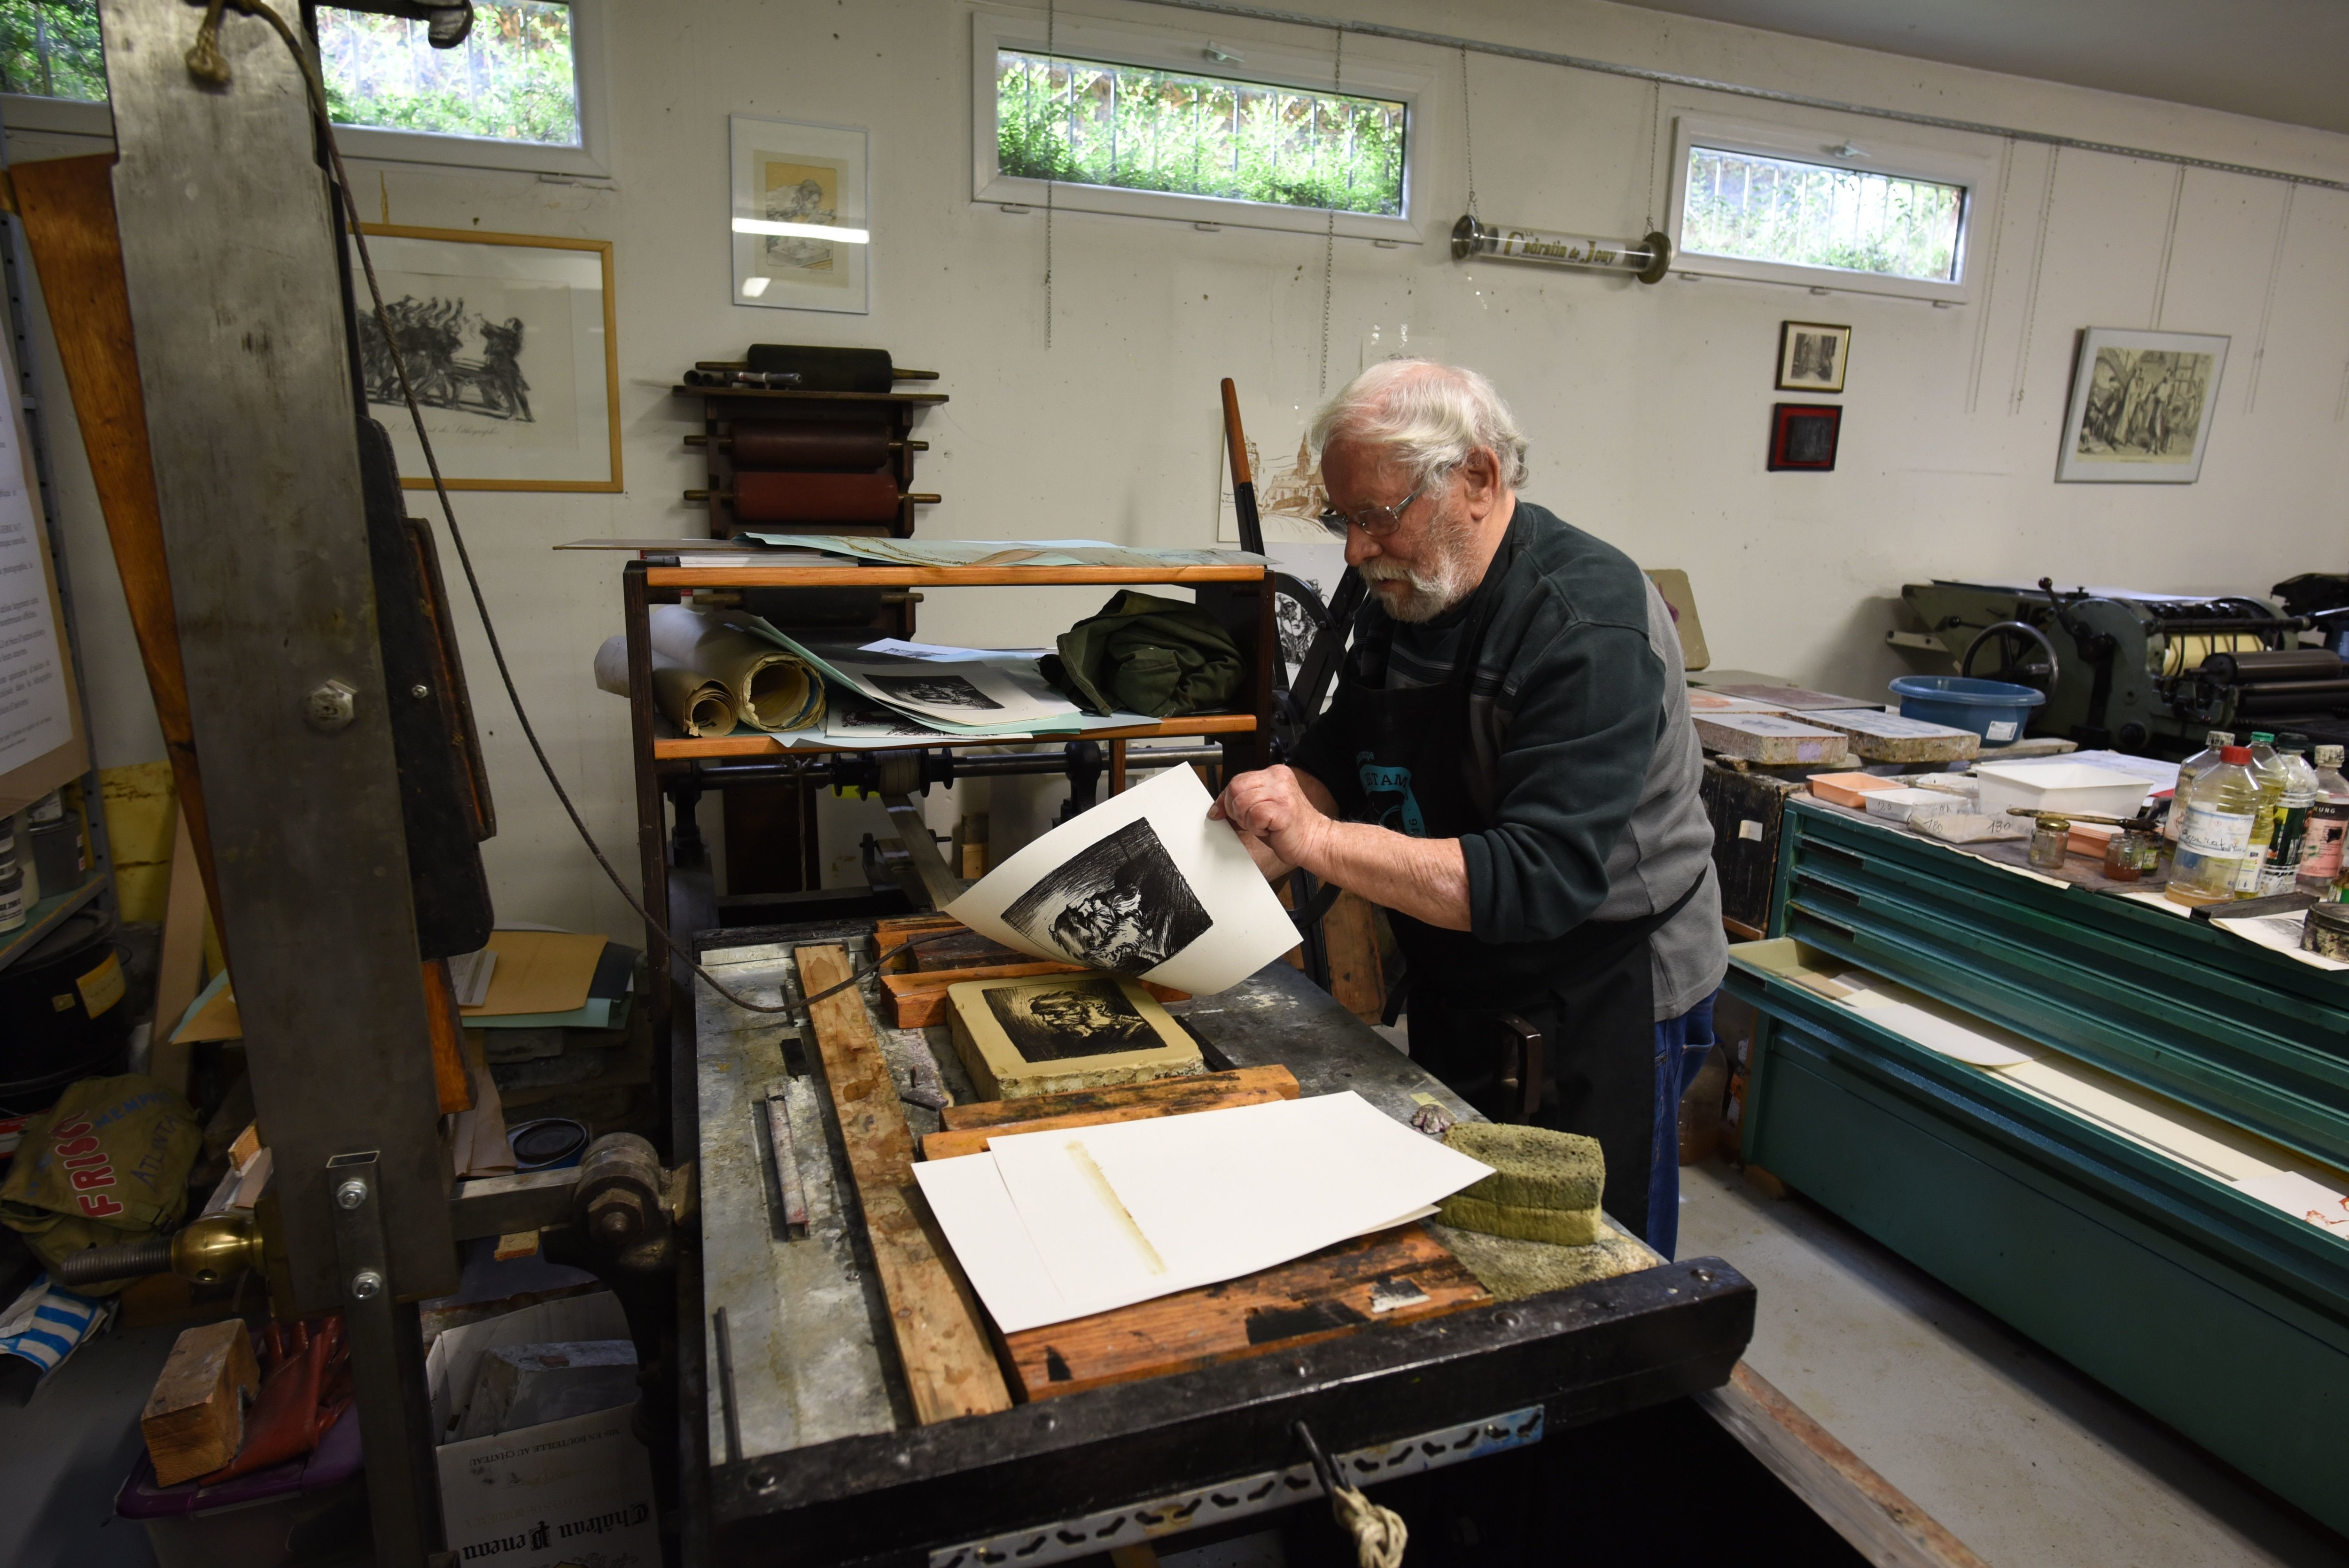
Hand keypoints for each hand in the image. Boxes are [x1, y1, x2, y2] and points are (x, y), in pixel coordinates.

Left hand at [1210, 765, 1331, 875]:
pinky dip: (1256, 828)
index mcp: (1274, 773)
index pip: (1237, 780)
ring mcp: (1281, 793)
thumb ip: (1243, 800)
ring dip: (1247, 821)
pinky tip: (1269, 829)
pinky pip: (1253, 816)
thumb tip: (1217, 807)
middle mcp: (1278, 778)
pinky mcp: (1282, 809)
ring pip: (1241, 802)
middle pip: (1235, 788)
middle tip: (1250, 821)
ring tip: (1263, 825)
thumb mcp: (1262, 807)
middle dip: (1235, 810)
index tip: (1220, 811)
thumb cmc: (1289, 828)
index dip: (1225, 799)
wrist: (1314, 841)